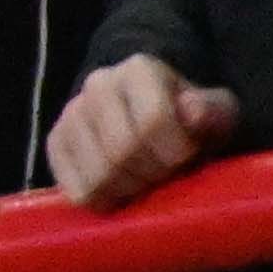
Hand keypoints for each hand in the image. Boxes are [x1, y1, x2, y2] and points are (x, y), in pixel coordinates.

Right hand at [44, 57, 231, 208]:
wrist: (151, 118)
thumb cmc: (190, 122)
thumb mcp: (216, 113)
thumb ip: (213, 111)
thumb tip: (192, 112)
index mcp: (140, 70)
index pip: (152, 121)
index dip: (174, 154)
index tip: (185, 159)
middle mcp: (98, 84)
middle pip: (122, 151)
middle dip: (151, 175)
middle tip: (165, 175)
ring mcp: (71, 113)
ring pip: (97, 176)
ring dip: (127, 191)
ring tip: (143, 182)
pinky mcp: (55, 142)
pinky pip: (74, 189)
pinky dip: (101, 200)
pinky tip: (119, 190)